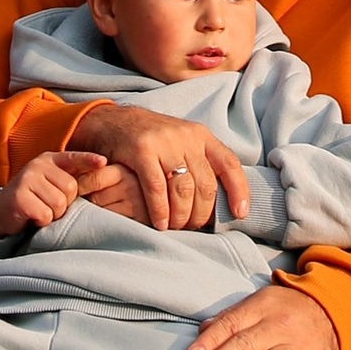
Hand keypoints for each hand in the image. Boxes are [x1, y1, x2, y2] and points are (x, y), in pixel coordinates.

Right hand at [0, 150, 131, 237]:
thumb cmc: (32, 200)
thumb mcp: (49, 185)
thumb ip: (67, 180)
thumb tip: (95, 178)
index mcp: (48, 160)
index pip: (73, 158)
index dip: (88, 160)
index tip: (103, 163)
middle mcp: (37, 165)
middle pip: (71, 188)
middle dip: (65, 203)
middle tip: (48, 205)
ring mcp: (27, 178)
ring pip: (59, 203)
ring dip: (52, 214)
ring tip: (39, 210)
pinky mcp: (19, 196)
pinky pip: (45, 214)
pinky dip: (41, 221)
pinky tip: (31, 217)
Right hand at [68, 100, 251, 231]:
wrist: (111, 122)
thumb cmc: (150, 141)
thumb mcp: (180, 143)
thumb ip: (200, 163)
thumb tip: (223, 200)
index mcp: (201, 135)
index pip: (229, 164)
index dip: (238, 190)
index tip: (239, 214)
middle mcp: (186, 136)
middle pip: (205, 184)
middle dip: (202, 213)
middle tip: (193, 227)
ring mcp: (164, 142)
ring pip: (183, 188)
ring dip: (182, 215)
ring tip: (176, 227)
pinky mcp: (141, 150)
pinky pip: (157, 188)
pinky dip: (160, 210)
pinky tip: (160, 224)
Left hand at [187, 283, 341, 349]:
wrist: (333, 311)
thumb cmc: (286, 309)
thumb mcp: (260, 302)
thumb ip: (231, 317)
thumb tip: (201, 333)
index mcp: (262, 307)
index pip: (232, 323)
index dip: (210, 340)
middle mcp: (278, 327)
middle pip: (247, 343)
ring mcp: (294, 349)